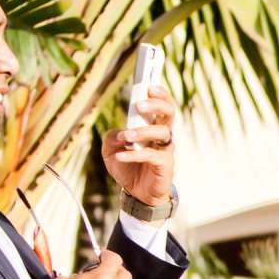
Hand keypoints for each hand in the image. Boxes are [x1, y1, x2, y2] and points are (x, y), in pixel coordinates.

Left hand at [102, 84, 176, 206]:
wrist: (137, 195)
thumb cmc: (128, 168)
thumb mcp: (110, 151)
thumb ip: (110, 138)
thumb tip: (118, 133)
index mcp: (152, 126)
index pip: (161, 104)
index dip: (159, 92)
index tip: (149, 84)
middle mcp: (162, 134)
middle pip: (169, 112)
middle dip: (156, 104)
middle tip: (139, 105)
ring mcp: (165, 149)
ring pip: (163, 132)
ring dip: (143, 131)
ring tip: (126, 136)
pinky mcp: (164, 165)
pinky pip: (153, 155)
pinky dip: (135, 154)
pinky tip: (121, 156)